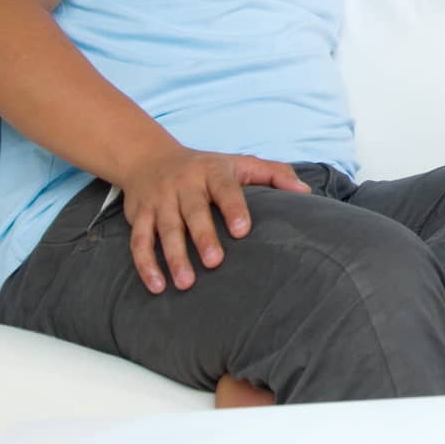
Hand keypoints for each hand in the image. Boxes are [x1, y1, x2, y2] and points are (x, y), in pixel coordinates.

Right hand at [119, 147, 310, 293]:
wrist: (149, 157)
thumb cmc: (206, 167)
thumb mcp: (240, 164)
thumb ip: (275, 174)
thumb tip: (305, 192)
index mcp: (213, 171)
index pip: (224, 187)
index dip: (234, 207)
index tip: (243, 231)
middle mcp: (184, 183)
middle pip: (192, 211)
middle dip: (202, 236)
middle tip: (214, 263)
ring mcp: (160, 200)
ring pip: (164, 229)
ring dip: (173, 256)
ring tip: (186, 283)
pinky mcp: (139, 215)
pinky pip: (139, 241)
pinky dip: (145, 264)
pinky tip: (157, 286)